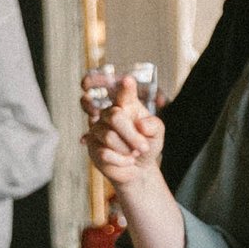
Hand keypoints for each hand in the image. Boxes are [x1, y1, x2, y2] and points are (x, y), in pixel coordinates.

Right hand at [85, 75, 165, 199]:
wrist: (138, 167)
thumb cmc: (146, 145)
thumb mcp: (157, 135)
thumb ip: (154, 126)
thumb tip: (141, 124)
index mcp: (127, 104)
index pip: (124, 93)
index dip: (125, 87)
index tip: (128, 80)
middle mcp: (110, 113)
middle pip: (115, 116)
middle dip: (132, 136)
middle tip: (143, 147)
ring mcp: (98, 128)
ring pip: (109, 137)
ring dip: (127, 149)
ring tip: (134, 153)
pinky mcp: (92, 145)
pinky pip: (105, 153)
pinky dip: (121, 160)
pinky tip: (126, 160)